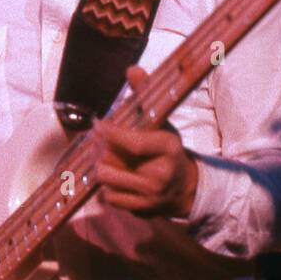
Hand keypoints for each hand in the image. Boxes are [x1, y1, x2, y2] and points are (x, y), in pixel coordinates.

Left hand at [93, 65, 198, 218]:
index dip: (111, 133)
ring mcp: (149, 197)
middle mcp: (159, 175)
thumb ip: (144, 96)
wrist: (185, 189)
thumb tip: (132, 69)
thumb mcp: (162, 123)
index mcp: (167, 148)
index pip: (134, 142)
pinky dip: (106, 185)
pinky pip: (108, 197)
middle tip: (95, 140)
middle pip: (110, 162)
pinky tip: (113, 175)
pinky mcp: (139, 210)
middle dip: (99, 150)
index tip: (98, 124)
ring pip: (105, 180)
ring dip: (100, 167)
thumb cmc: (167, 151)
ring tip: (103, 156)